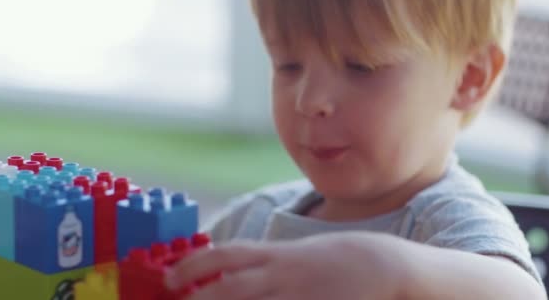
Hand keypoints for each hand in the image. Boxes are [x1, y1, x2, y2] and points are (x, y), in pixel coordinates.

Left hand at [165, 232, 408, 299]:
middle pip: (231, 287)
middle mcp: (282, 274)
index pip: (225, 254)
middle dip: (199, 298)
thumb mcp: (293, 253)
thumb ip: (261, 263)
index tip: (169, 277)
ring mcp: (299, 297)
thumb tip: (223, 272)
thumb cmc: (331, 258)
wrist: (379, 263)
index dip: (193, 265)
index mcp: (275, 255)